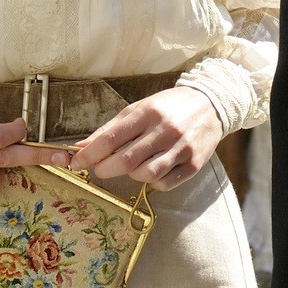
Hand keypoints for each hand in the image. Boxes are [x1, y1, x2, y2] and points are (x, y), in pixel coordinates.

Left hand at [68, 87, 220, 190]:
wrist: (211, 104)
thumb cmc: (169, 107)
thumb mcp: (139, 108)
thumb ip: (111, 128)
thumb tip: (83, 146)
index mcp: (148, 112)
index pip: (110, 138)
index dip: (89, 154)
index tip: (76, 162)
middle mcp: (165, 130)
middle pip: (125, 160)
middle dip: (105, 169)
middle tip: (100, 168)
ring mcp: (181, 148)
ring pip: (145, 175)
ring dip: (131, 175)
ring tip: (131, 167)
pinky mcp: (194, 164)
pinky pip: (165, 184)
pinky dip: (153, 182)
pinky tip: (152, 170)